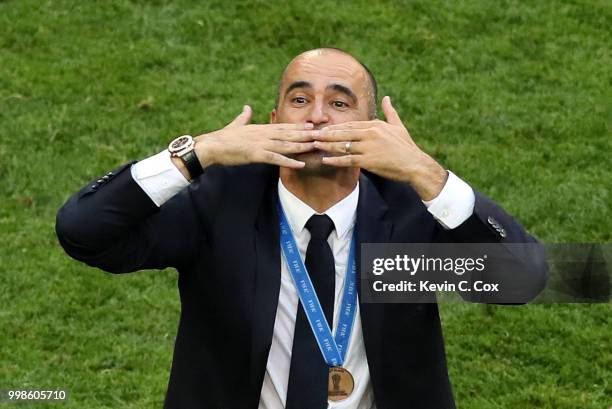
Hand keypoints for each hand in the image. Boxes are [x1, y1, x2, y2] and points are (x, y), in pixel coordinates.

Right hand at [195, 105, 314, 168]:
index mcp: (260, 128)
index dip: (298, 127)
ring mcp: (260, 144)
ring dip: (302, 146)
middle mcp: (263, 134)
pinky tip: (300, 164)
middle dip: (306, 135)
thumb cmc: (221, 138)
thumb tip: (246, 107)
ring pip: (286, 144)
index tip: (312, 127)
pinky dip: (289, 161)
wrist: (210, 146)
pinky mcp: (256, 154)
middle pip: (289, 134)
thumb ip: (243, 117)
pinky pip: (276, 158)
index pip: (283, 127)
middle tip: (322, 135)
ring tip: (316, 147)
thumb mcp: (235, 125)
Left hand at [312, 96, 447, 200]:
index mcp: (375, 125)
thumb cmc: (406, 146)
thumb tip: (386, 97)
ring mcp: (369, 147)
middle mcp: (370, 134)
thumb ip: (390, 111)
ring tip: (315, 145)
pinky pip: (348, 160)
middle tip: (312, 134)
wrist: (415, 164)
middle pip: (344, 133)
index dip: (336, 127)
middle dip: (327, 134)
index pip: (351, 125)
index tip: (323, 128)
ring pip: (343, 146)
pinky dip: (336, 160)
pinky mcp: (369, 161)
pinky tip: (326, 160)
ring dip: (327, 146)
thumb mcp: (398, 126)